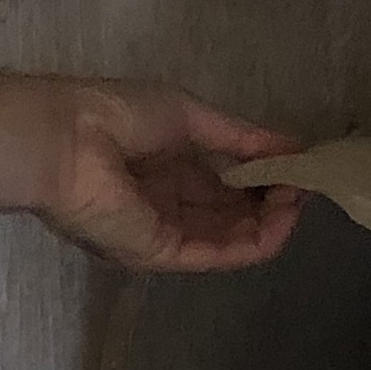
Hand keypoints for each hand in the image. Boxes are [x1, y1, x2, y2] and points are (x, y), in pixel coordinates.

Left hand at [28, 79, 301, 271]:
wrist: (64, 139)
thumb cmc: (115, 115)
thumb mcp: (190, 116)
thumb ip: (240, 136)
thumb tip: (293, 146)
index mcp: (164, 166)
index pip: (224, 182)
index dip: (264, 176)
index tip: (298, 165)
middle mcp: (165, 203)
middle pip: (231, 213)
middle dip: (272, 201)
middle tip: (306, 185)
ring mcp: (162, 232)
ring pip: (230, 237)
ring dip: (271, 222)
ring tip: (301, 199)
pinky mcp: (159, 254)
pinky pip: (217, 254)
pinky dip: (254, 241)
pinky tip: (283, 220)